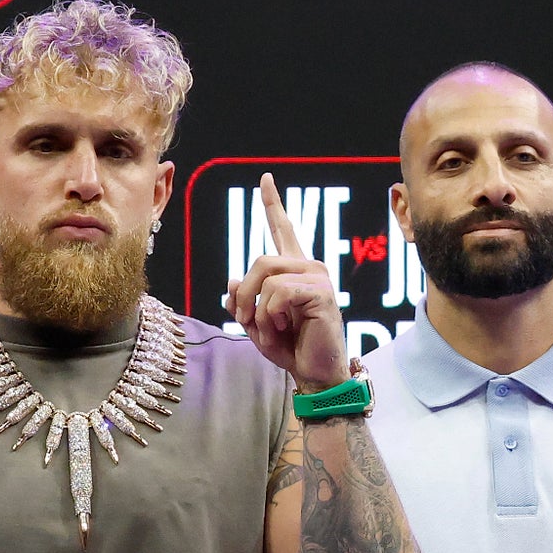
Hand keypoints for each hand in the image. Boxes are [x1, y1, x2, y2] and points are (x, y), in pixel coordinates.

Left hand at [225, 173, 347, 390]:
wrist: (315, 373)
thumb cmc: (291, 348)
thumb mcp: (256, 324)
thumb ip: (242, 301)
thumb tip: (231, 281)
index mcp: (295, 270)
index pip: (282, 230)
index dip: (273, 204)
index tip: (265, 179)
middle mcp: (309, 267)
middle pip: (260, 260)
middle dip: (243, 294)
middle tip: (243, 319)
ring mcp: (318, 278)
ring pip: (266, 276)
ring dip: (256, 309)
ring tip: (268, 329)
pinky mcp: (321, 292)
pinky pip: (279, 292)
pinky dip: (270, 315)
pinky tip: (282, 328)